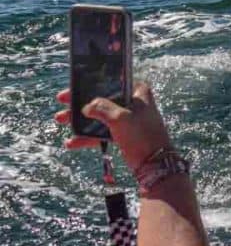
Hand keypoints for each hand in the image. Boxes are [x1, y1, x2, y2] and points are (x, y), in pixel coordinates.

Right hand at [55, 83, 172, 173]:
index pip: (112, 81)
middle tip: (62, 103)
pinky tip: (72, 142)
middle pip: (102, 99)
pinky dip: (87, 136)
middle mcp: (133, 103)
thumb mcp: (120, 117)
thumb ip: (101, 107)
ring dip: (80, 120)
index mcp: (137, 92)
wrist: (154, 163)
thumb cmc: (141, 135)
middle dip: (80, 103)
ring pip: (99, 116)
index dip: (91, 83)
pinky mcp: (123, 134)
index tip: (74, 87)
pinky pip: (101, 132)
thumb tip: (87, 106)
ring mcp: (127, 119)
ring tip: (60, 121)